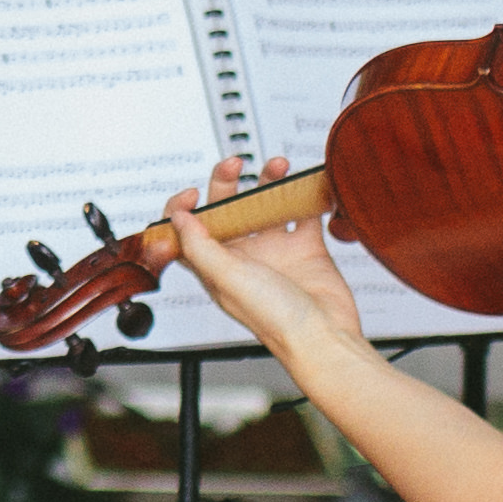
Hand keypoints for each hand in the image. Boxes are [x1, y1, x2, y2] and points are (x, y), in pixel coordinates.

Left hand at [153, 156, 362, 370]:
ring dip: (268, 182)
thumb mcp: (227, 279)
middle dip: (226, 182)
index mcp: (217, 267)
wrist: (324, 336)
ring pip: (265, 205)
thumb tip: (177, 218)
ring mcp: (275, 252)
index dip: (183, 210)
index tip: (193, 193)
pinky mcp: (306, 249)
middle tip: (235, 165)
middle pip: (226, 210)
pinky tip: (306, 183)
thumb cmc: (276, 320)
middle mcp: (243, 258)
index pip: (187, 233)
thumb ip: (200, 247)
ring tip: (277, 166)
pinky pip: (304, 214)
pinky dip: (305, 195)